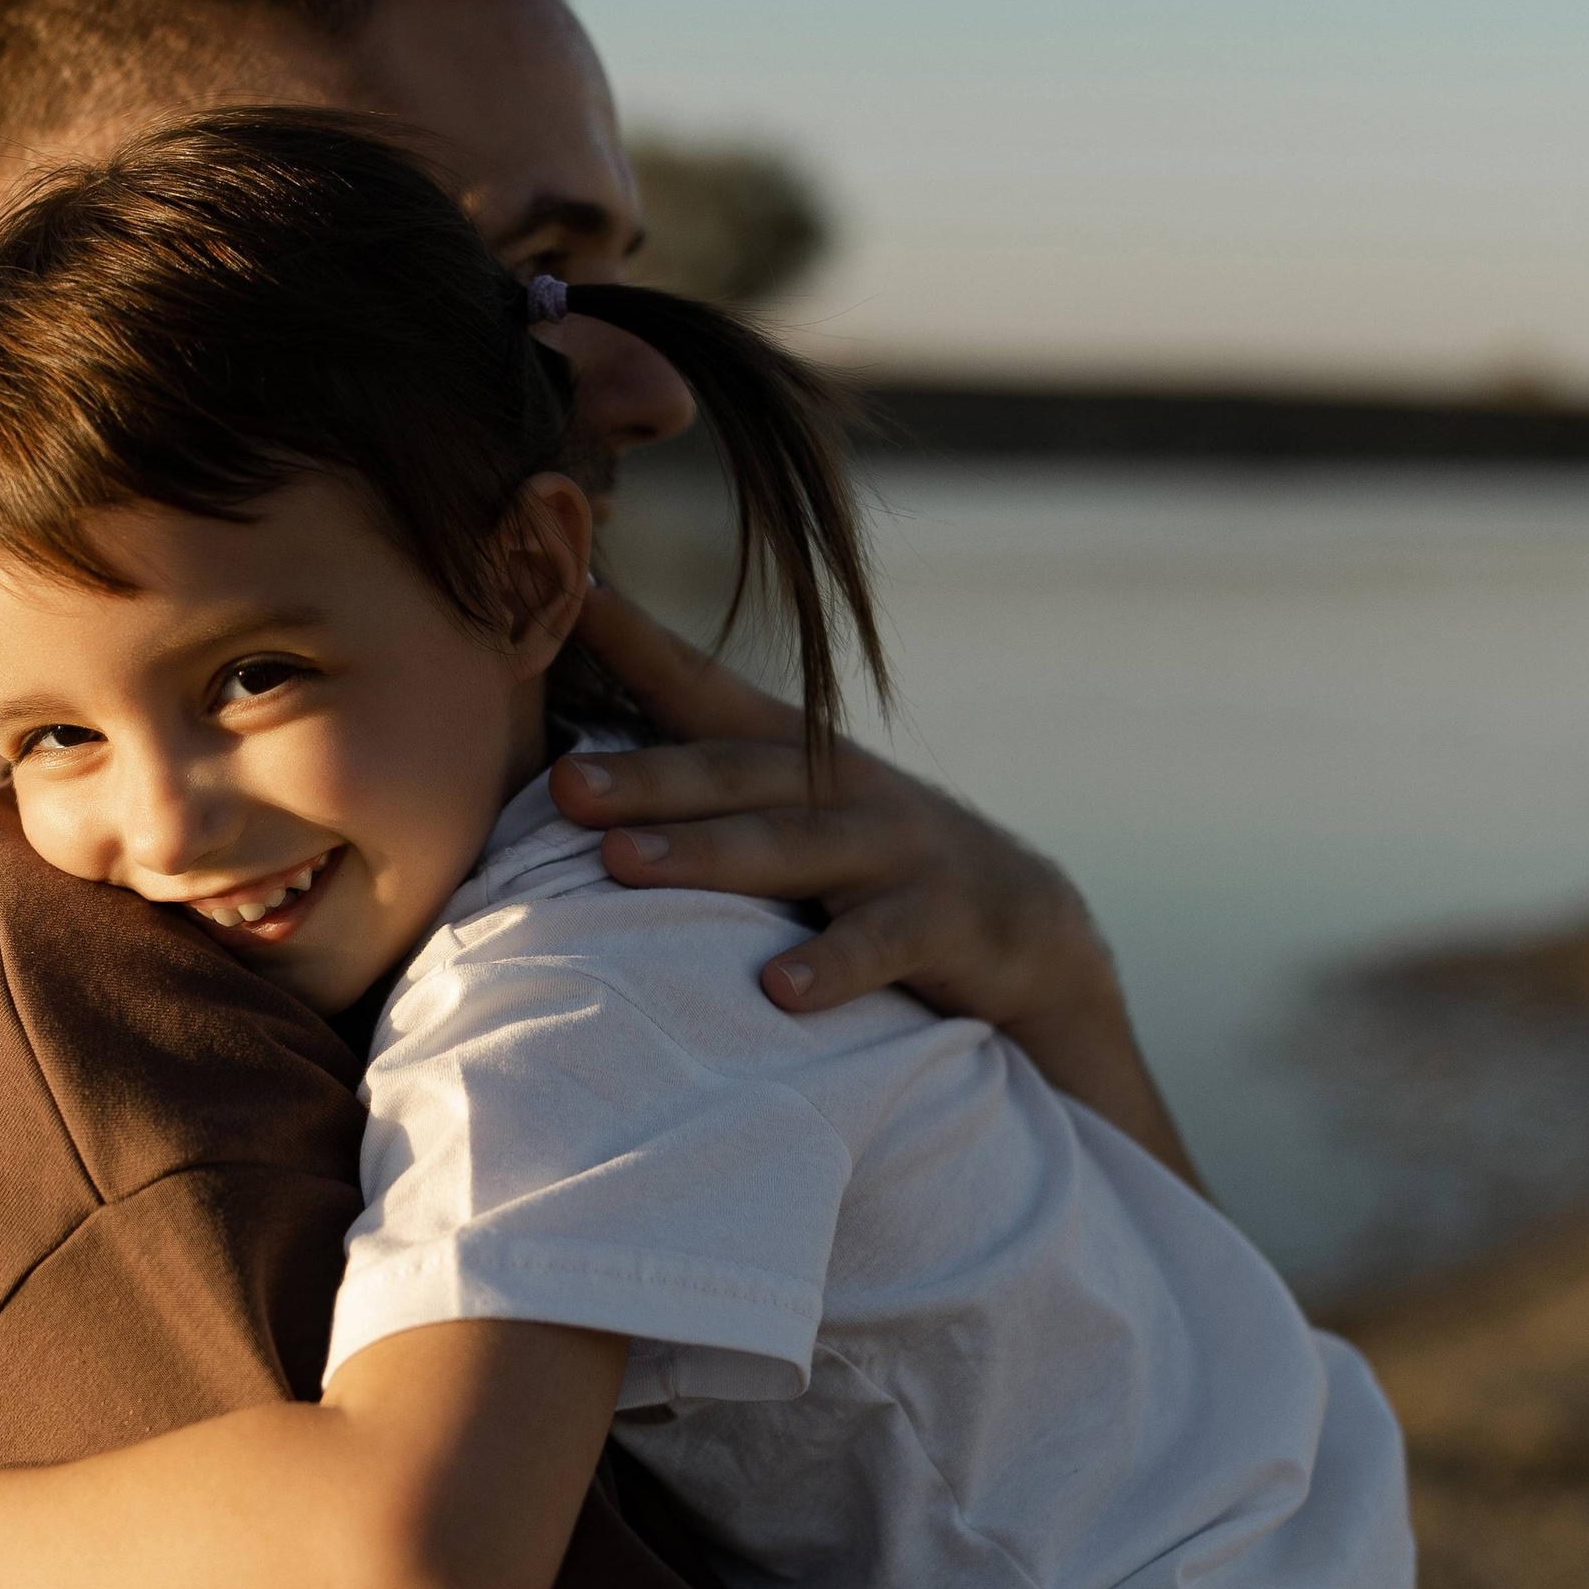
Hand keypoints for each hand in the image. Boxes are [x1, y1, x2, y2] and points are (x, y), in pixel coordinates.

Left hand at [562, 582, 1201, 1182]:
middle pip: (732, 776)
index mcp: (793, 757)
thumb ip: (705, 796)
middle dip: (646, 777)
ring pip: (792, 849)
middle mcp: (841, 787)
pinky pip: (880, 943)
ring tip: (626, 867)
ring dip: (707, 857)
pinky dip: (830, 964)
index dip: (640, 643)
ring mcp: (896, 850)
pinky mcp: (943, 921)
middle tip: (565, 786)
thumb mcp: (795, 816)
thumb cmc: (869, 873)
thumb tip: (563, 781)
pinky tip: (778, 992)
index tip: (572, 596)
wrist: (1025, 928)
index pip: (703, 691)